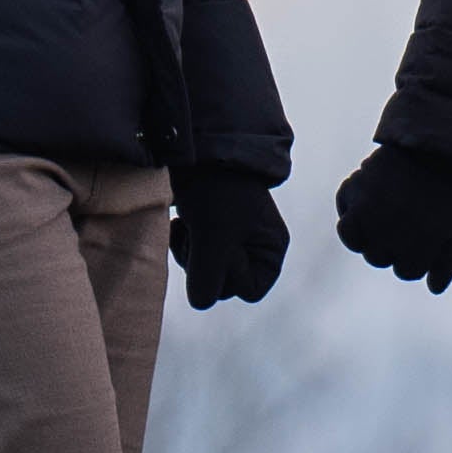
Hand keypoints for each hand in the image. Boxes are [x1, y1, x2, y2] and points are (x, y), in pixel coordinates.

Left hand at [172, 167, 288, 309]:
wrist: (197, 150)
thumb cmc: (216, 190)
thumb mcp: (214, 235)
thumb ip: (208, 275)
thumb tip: (200, 303)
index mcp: (270, 249)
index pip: (249, 290)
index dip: (229, 274)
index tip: (221, 247)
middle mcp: (254, 247)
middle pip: (224, 283)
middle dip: (204, 263)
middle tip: (198, 235)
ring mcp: (230, 238)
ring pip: (205, 271)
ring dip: (190, 253)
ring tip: (188, 225)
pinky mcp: (208, 229)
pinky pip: (193, 255)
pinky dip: (183, 242)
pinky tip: (181, 223)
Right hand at [335, 144, 451, 291]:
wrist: (447, 135)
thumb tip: (433, 288)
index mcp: (420, 245)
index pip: (407, 271)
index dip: (421, 257)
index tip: (431, 237)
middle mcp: (389, 231)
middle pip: (379, 258)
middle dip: (395, 246)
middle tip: (410, 222)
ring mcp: (369, 208)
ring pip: (354, 239)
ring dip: (368, 233)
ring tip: (386, 217)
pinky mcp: (356, 185)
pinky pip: (343, 209)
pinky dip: (351, 210)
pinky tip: (370, 202)